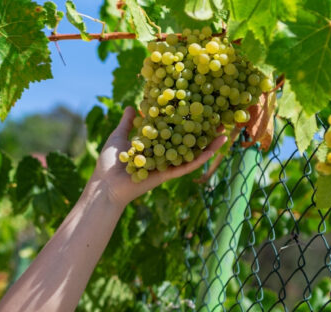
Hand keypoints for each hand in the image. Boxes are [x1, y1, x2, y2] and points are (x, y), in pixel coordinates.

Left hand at [90, 106, 227, 207]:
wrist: (104, 185)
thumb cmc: (109, 163)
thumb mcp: (119, 137)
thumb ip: (128, 123)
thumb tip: (131, 106)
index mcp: (155, 146)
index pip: (174, 131)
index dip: (186, 121)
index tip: (199, 107)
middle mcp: (164, 155)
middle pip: (188, 142)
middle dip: (204, 131)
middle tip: (220, 119)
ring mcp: (167, 165)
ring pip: (193, 154)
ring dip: (211, 144)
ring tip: (226, 132)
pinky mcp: (168, 174)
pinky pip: (187, 165)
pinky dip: (202, 157)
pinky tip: (215, 148)